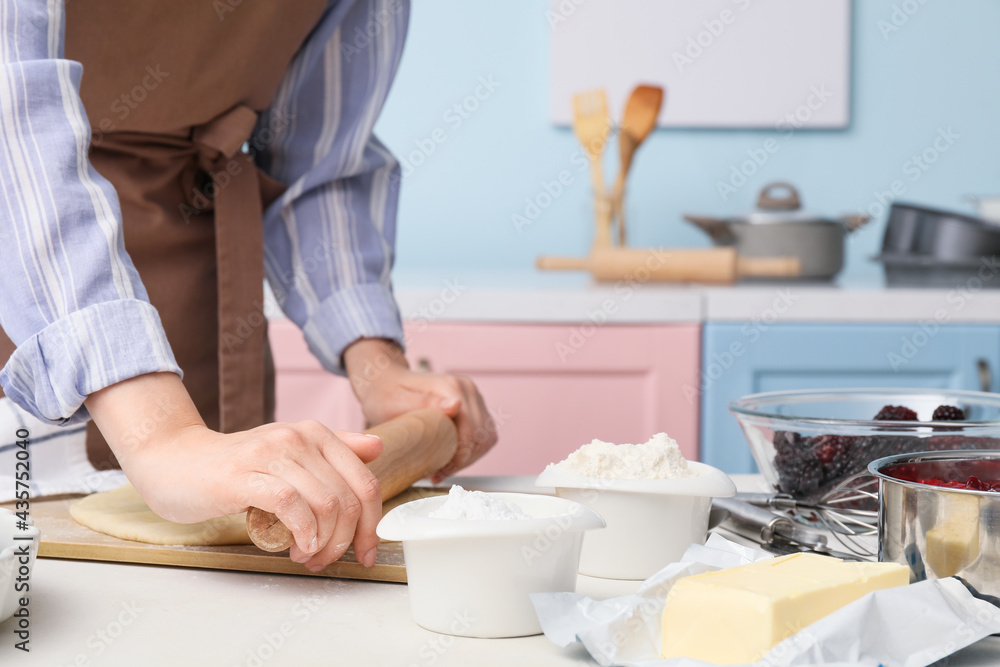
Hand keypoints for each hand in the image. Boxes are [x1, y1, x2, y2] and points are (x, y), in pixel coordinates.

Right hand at [85, 373, 383, 570]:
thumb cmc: (234, 467)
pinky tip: (294, 548)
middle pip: (349, 499)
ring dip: (324, 543)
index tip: (365, 552)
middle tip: (326, 560)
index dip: (371, 524)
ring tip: (306, 556)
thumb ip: (334, 450)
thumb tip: (377, 447)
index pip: (365, 483)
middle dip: (346, 540)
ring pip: (326, 504)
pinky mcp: (246, 475)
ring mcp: (272, 454)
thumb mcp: (289, 455)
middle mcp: (300, 437)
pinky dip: (303, 534)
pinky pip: (292, 506)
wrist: (174, 461)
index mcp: (316, 433)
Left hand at [344, 338, 496, 482]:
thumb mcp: (396, 402)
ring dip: (470, 457)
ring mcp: (473, 396)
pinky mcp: (473, 405)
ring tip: (444, 468)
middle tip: (439, 474)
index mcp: (452, 387)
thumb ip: (426, 403)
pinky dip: (471, 450)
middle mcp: (467, 389)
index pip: (472, 430)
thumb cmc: (385, 395)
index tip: (439, 472)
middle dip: (464, 460)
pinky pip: (483, 434)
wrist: (385, 382)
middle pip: (482, 436)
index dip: (459, 457)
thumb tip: (456, 406)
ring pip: (486, 437)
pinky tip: (450, 458)